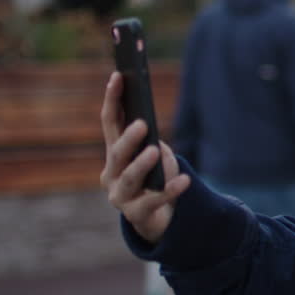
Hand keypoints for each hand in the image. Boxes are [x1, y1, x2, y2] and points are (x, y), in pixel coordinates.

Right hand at [100, 72, 190, 243]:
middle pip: (117, 152)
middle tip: (142, 124)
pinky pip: (155, 200)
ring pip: (130, 178)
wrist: (157, 218)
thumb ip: (149, 139)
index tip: (119, 75)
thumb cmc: (154, 178)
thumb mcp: (153, 156)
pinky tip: (184, 180)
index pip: (110, 122)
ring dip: (142, 163)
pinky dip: (170, 189)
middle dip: (129, 138)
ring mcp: (120, 196)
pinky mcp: (136, 214)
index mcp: (114, 153)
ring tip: (155, 150)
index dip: (113, 99)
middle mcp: (110, 174)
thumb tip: (148, 122)